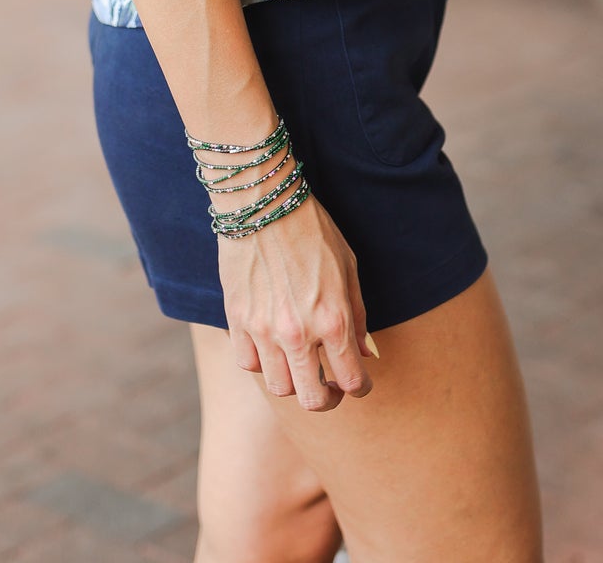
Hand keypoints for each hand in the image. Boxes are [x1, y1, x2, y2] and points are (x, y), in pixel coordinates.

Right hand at [218, 190, 374, 412]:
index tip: (359, 382)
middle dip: (327, 398)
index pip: (353, 381)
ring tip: (299, 364)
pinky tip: (271, 345)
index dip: (361, 388)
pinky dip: (262, 361)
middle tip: (329, 386)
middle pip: (313, 400)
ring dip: (293, 381)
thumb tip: (365, 353)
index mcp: (333, 320)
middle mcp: (298, 333)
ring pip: (279, 388)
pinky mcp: (237, 319)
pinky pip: (248, 363)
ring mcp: (264, 329)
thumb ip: (358, 316)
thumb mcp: (349, 268)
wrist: (264, 202)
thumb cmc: (312, 230)